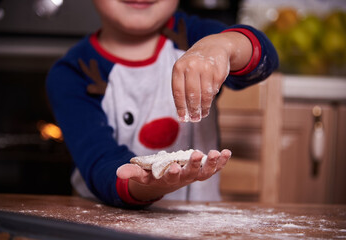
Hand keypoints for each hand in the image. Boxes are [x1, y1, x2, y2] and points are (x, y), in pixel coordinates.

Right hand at [116, 149, 231, 200]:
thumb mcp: (142, 174)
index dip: (173, 173)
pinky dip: (221, 162)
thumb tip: (119, 172)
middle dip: (195, 164)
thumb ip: (133, 172)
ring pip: (205, 173)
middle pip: (191, 174)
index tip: (174, 166)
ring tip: (218, 153)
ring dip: (212, 164)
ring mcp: (194, 175)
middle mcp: (183, 179)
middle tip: (198, 154)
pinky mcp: (202, 170)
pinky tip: (227, 153)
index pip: (171, 177)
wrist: (165, 182)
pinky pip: (213, 168)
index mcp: (168, 179)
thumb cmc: (153, 176)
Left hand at [172, 32, 251, 121]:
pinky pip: (214, 91)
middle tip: (194, 119)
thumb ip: (181, 88)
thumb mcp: (183, 70)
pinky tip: (209, 102)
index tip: (182, 118)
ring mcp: (206, 68)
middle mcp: (192, 66)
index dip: (180, 107)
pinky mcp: (218, 72)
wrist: (213, 46)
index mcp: (179, 67)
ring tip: (203, 114)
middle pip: (192, 95)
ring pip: (205, 95)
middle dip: (193, 110)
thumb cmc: (194, 64)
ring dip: (204, 107)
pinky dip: (211, 98)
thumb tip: (183, 113)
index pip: (178, 92)